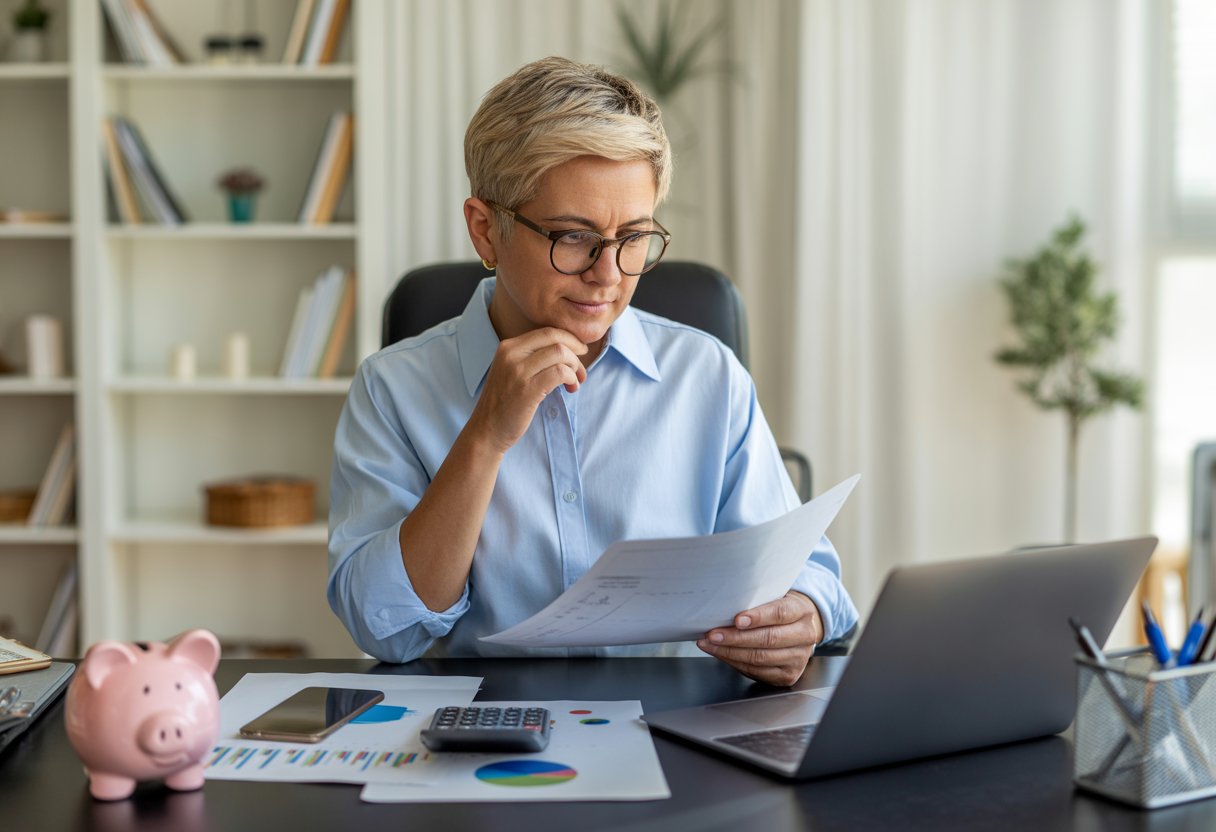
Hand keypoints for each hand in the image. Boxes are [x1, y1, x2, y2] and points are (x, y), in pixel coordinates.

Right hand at [466, 327, 587, 453]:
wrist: (486, 430)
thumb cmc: (504, 403)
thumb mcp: (512, 371)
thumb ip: (532, 358)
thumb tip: (566, 349)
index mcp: (508, 347)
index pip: (547, 331)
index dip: (570, 339)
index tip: (580, 351)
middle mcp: (511, 354)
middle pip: (555, 338)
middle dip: (576, 351)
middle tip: (581, 369)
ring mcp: (518, 371)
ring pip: (560, 353)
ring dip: (575, 367)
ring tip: (575, 382)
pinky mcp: (527, 389)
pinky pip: (559, 372)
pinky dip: (571, 378)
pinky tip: (571, 388)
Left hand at [696, 591, 823, 686]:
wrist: (797, 629)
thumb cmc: (778, 611)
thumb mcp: (774, 598)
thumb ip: (757, 602)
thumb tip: (724, 607)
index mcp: (801, 611)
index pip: (780, 613)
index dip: (758, 617)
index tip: (737, 620)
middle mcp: (805, 635)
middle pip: (769, 639)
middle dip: (736, 638)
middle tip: (714, 634)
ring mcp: (798, 658)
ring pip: (760, 658)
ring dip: (730, 652)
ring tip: (711, 644)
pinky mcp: (788, 675)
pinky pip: (757, 671)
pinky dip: (735, 662)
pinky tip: (721, 654)